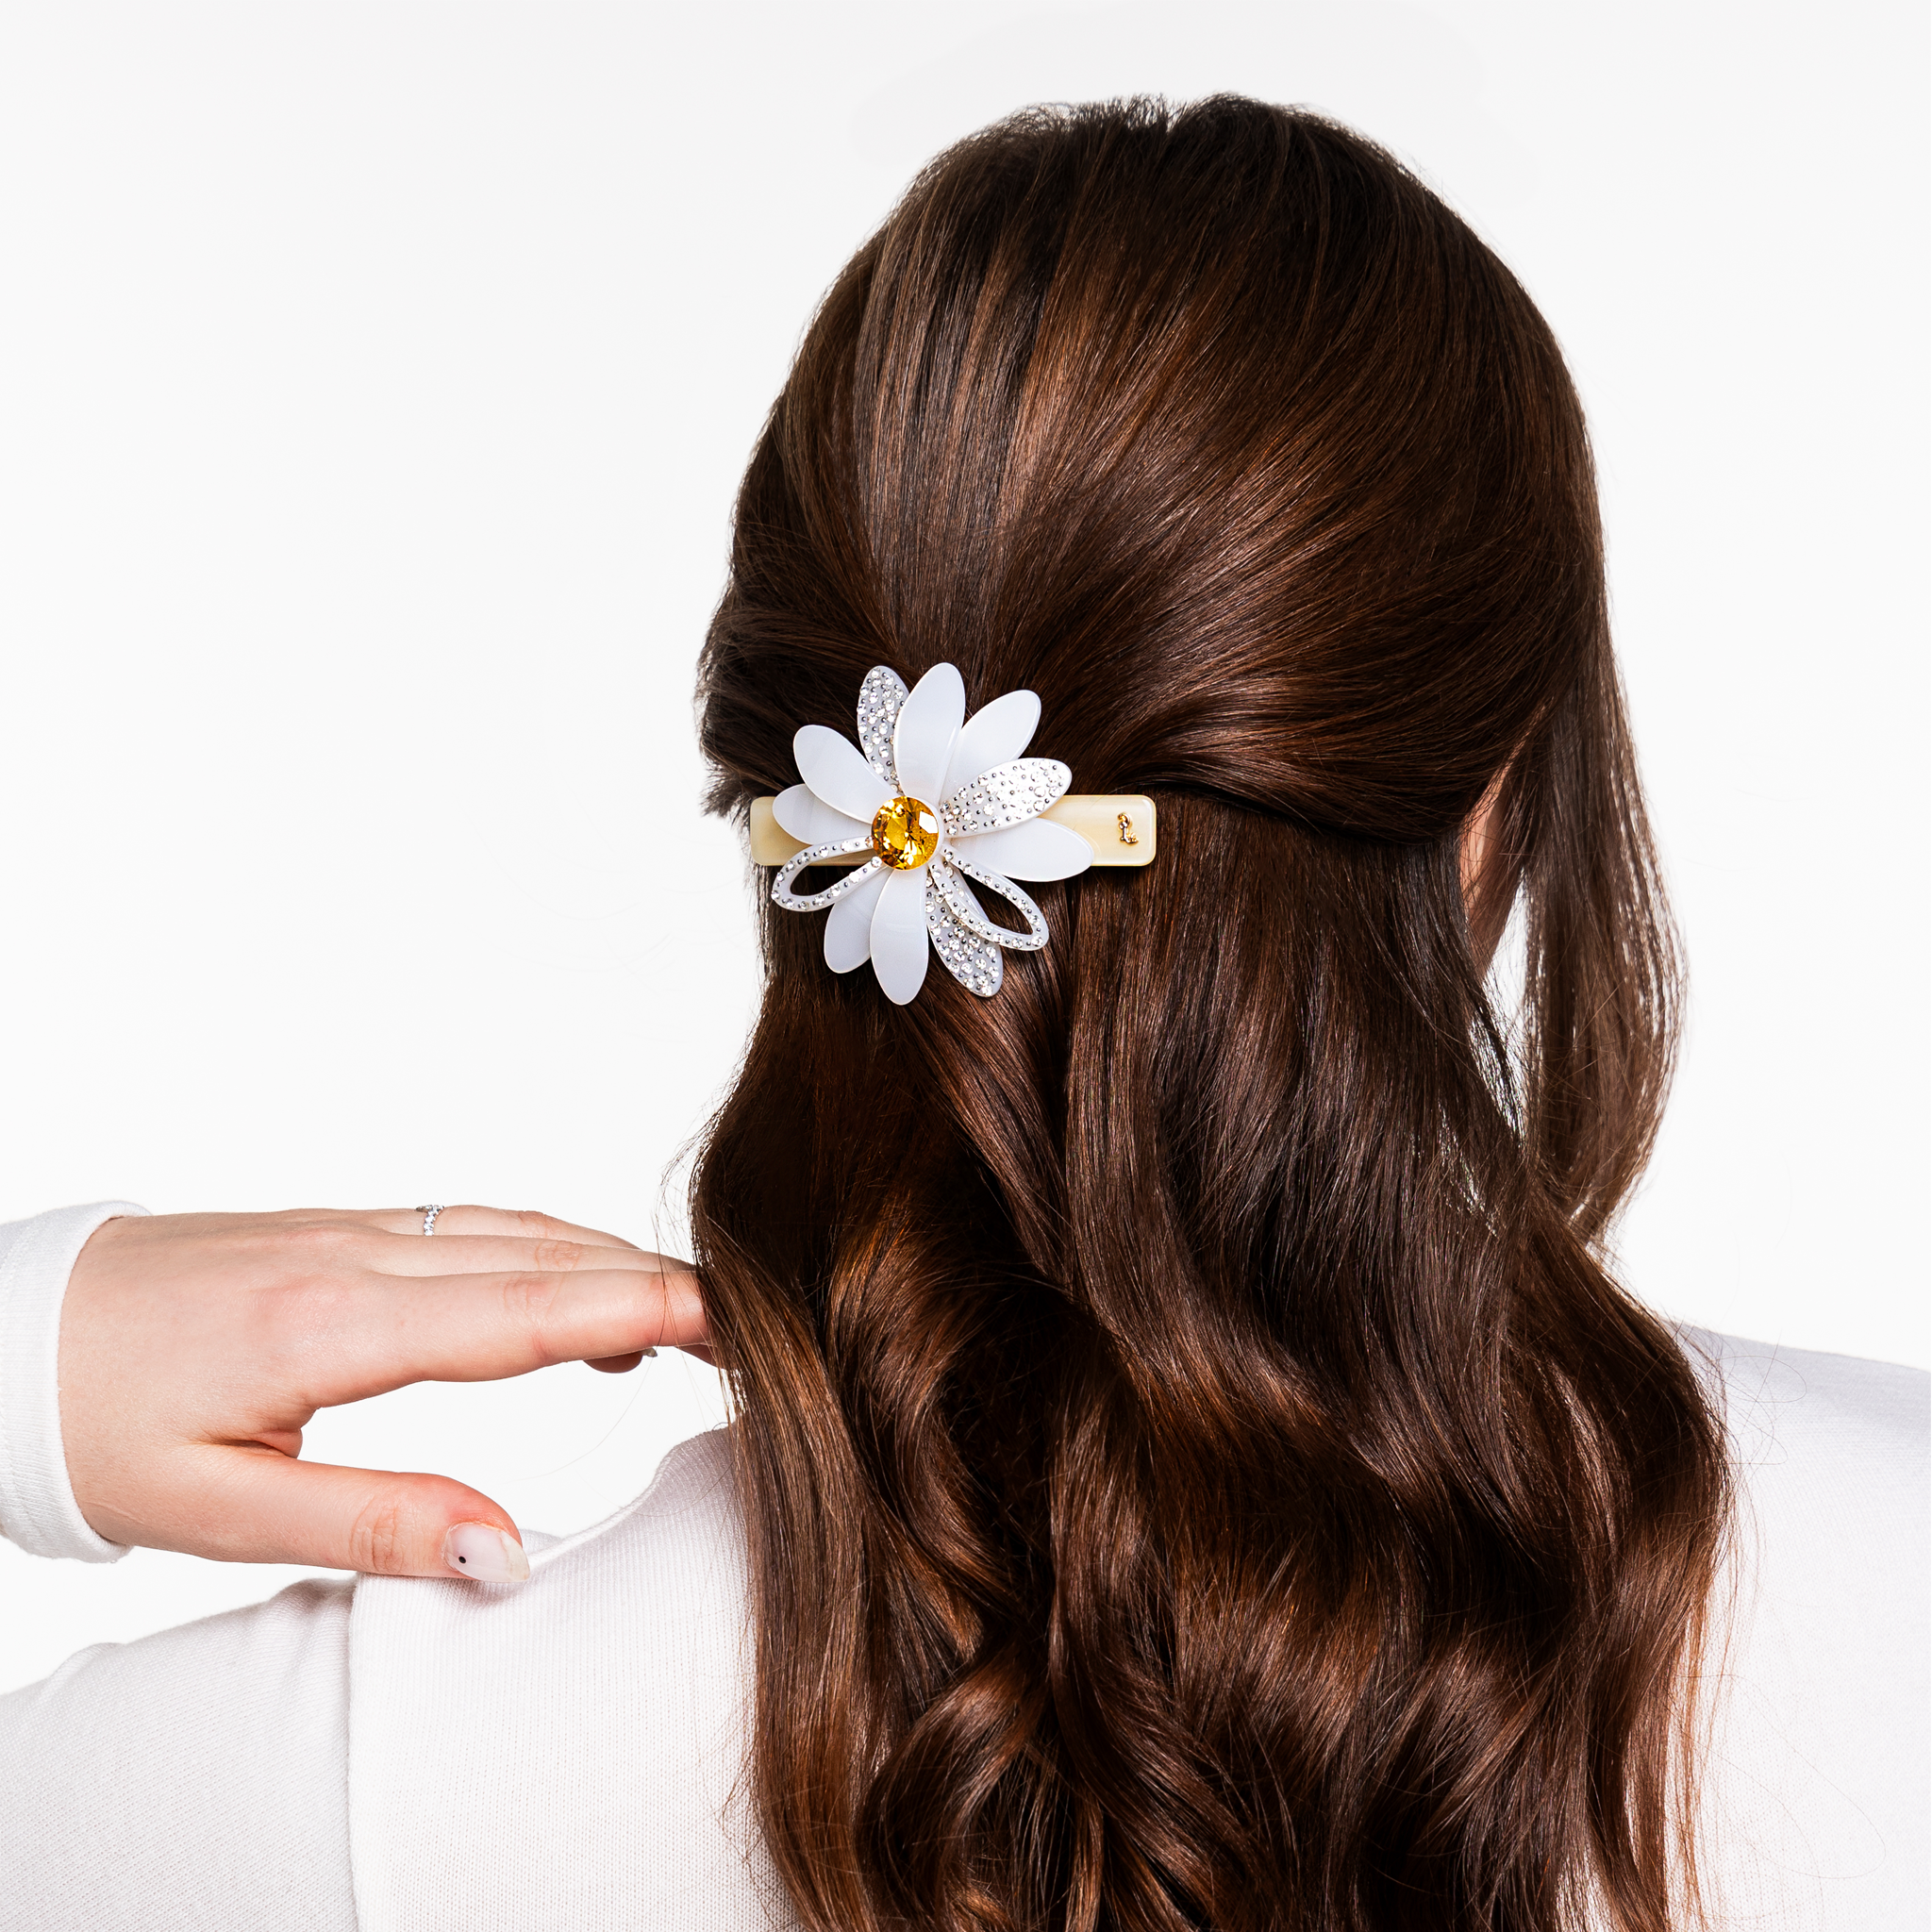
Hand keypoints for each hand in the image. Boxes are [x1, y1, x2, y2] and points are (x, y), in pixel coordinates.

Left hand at [59, 1206, 707, 1584]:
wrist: (8, 1328)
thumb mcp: (215, 1508)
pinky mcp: (340, 1229)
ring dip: (611, 1260)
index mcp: (331, 1324)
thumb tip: (505, 1552)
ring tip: (689, 1318)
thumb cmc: (91, 1423)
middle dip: (659, 1282)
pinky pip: (477, 1225)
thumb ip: (374, 1524)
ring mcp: (352, 1229)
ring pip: (517, 1229)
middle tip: (755, 1329)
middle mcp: (360, 1256)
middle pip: (543, 1253)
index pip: (521, 1310)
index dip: (637, 1308)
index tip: (731, 1321)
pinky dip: (553, 1248)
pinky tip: (575, 1285)